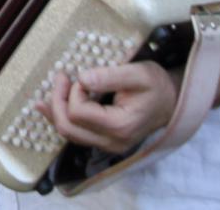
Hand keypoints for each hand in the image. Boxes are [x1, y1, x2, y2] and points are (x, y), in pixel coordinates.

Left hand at [36, 63, 178, 154]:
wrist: (171, 101)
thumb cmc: (156, 86)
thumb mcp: (138, 73)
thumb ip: (109, 76)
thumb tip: (82, 79)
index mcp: (120, 126)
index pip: (78, 112)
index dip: (73, 92)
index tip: (82, 76)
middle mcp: (112, 141)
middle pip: (68, 127)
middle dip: (57, 101)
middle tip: (60, 77)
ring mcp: (108, 145)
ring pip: (69, 133)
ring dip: (55, 111)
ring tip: (48, 92)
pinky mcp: (105, 141)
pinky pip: (76, 134)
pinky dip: (62, 118)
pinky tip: (49, 106)